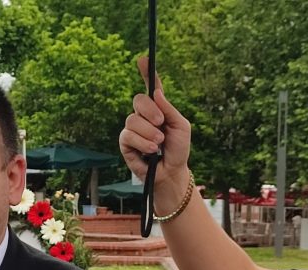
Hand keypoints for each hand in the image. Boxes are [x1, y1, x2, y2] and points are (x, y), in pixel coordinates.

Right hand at [119, 56, 191, 195]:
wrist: (171, 172)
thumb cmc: (178, 149)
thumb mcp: (181, 126)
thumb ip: (169, 109)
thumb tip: (155, 92)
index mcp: (159, 108)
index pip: (150, 87)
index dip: (146, 72)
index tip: (143, 59)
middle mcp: (143, 116)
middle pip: (138, 100)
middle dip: (150, 110)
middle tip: (161, 123)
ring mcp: (133, 129)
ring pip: (132, 119)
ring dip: (148, 132)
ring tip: (158, 143)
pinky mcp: (125, 143)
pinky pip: (128, 135)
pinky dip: (141, 142)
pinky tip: (151, 150)